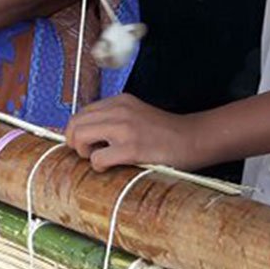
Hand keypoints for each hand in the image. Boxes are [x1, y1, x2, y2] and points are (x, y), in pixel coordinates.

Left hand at [65, 94, 203, 171]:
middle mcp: (119, 110)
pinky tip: (112, 167)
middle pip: (75, 123)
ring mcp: (125, 128)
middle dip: (75, 142)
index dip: (77, 131)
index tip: (84, 144)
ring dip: (84, 152)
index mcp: (119, 101)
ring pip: (80, 137)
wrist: (195, 139)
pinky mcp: (132, 148)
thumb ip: (114, 119)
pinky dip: (99, 166)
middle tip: (87, 154)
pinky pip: (97, 158)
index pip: (81, 113)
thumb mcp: (136, 115)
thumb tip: (83, 135)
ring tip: (99, 159)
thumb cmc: (166, 133)